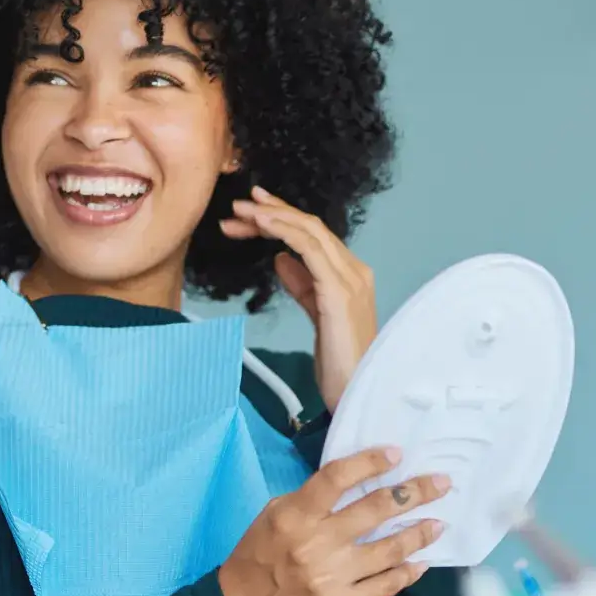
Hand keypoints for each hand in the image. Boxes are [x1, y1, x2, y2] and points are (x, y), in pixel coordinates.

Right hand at [217, 447, 449, 595]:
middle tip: (441, 483)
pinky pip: (384, 587)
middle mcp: (316, 543)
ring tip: (439, 522)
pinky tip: (421, 562)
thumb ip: (311, 500)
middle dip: (413, 493)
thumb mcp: (273, 515)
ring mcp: (332, 578)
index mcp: (295, 515)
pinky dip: (406, 572)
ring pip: (388, 550)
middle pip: (374, 510)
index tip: (396, 454)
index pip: (336, 478)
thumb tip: (354, 483)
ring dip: (419, 534)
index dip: (369, 462)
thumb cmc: (257, 557)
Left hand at [221, 185, 375, 412]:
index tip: (252, 209)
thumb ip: (302, 285)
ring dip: (273, 216)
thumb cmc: (340, 363)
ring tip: (242, 210)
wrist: (356, 392)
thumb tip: (280, 258)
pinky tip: (262, 225)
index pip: (314, 235)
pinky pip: (309, 249)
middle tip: (239, 203)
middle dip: (273, 211)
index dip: (283, 217)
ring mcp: (350, 278)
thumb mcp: (317, 316)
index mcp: (351, 275)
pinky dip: (284, 231)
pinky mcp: (339, 291)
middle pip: (311, 226)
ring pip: (310, 231)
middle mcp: (354, 270)